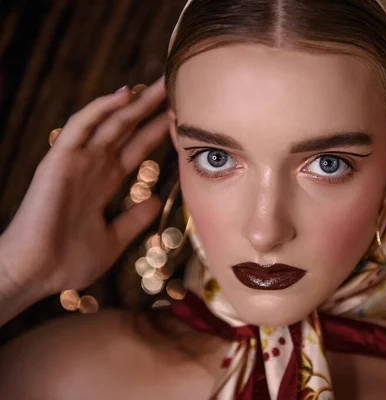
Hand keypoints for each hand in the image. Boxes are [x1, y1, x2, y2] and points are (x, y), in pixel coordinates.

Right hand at [0, 77, 167, 297]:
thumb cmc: (67, 262)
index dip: (158, 131)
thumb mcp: (114, 239)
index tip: (182, 117)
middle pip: (128, 130)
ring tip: (160, 84)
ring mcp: (77, 161)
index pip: (138, 149)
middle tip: (176, 87)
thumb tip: (156, 200)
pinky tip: (124, 94)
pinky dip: (101, 108)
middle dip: (152, 109)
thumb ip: (134, 218)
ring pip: (110, 122)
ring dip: (135, 102)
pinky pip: (81, 127)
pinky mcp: (60, 160)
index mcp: (105, 183)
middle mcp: (93, 167)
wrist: (35, 274)